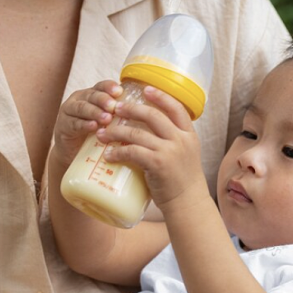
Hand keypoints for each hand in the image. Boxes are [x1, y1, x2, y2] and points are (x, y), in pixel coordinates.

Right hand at [51, 80, 122, 167]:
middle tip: (114, 106)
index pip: (101, 86)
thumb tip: (145, 110)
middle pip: (92, 95)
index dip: (109, 87)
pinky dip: (84, 125)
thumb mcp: (109, 122)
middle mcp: (80, 99)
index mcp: (92, 95)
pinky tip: (93, 127)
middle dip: (103, 100)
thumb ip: (120, 114)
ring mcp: (69, 112)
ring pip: (81, 108)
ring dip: (95, 112)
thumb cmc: (96, 135)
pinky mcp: (63, 126)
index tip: (119, 91)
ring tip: (106, 118)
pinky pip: (74, 123)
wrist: (74, 153)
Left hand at [97, 85, 207, 206]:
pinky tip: (108, 155)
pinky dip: (117, 151)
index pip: (176, 107)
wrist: (188, 203)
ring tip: (103, 134)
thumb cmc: (183, 181)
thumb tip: (148, 131)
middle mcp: (181, 139)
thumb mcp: (185, 155)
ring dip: (116, 131)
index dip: (160, 96)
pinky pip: (132, 151)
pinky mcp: (158, 163)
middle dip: (131, 109)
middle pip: (153, 115)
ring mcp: (170, 151)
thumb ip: (172, 141)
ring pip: (137, 132)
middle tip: (116, 109)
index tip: (145, 89)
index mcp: (189, 135)